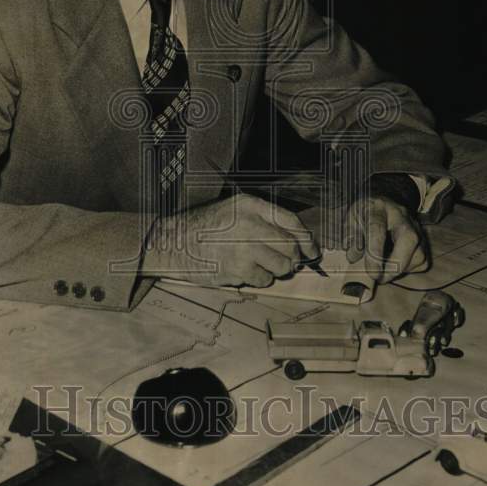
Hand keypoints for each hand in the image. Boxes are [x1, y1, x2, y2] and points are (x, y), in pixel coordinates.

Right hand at [141, 193, 319, 287]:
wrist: (173, 243)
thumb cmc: (204, 228)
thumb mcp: (233, 209)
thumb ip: (263, 219)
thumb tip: (297, 242)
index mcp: (250, 205)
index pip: (292, 222)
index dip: (307, 239)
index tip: (312, 251)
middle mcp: (250, 224)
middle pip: (290, 246)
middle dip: (292, 258)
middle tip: (284, 262)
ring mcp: (244, 248)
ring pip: (281, 266)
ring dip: (276, 270)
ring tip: (260, 265)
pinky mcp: (237, 269)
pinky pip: (264, 280)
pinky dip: (259, 279)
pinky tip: (243, 271)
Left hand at [344, 196, 428, 284]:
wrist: (386, 201)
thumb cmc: (367, 213)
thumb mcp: (352, 218)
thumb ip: (352, 236)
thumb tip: (354, 257)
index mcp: (378, 208)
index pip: (377, 229)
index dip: (374, 253)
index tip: (371, 272)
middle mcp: (401, 217)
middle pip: (408, 239)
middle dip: (395, 265)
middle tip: (380, 278)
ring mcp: (416, 228)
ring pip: (419, 254)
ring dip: (401, 270)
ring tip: (385, 273)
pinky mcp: (424, 240)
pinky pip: (422, 261)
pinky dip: (409, 269)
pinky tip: (395, 266)